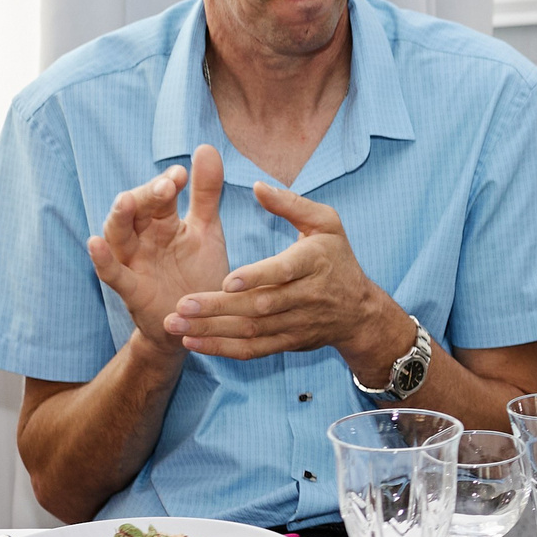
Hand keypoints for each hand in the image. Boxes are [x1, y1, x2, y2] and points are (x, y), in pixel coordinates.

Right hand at [87, 145, 228, 353]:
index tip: (183, 174)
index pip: (160, 197)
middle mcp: (143, 238)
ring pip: (118, 235)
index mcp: (162, 223)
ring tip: (125, 201)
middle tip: (167, 184)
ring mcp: (134, 262)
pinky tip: (94, 244)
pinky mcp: (131, 290)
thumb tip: (206, 147)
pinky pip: (112, 273)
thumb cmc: (199, 272)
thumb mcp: (206, 230)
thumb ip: (206, 193)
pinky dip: (102, 259)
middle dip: (148, 195)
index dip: (168, 184)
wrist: (200, 322)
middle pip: (136, 210)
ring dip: (120, 218)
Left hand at [165, 180, 409, 374]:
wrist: (360, 312)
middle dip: (220, 307)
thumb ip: (291, 204)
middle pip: (261, 306)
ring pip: (253, 330)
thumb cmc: (337, 258)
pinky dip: (223, 349)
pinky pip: (254, 350)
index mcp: (315, 263)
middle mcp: (307, 296)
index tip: (227, 280)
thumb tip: (257, 186)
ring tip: (175, 325)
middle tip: (182, 304)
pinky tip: (194, 342)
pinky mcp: (289, 342)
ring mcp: (297, 323)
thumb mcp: (327, 224)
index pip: (285, 272)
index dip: (258, 277)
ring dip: (212, 330)